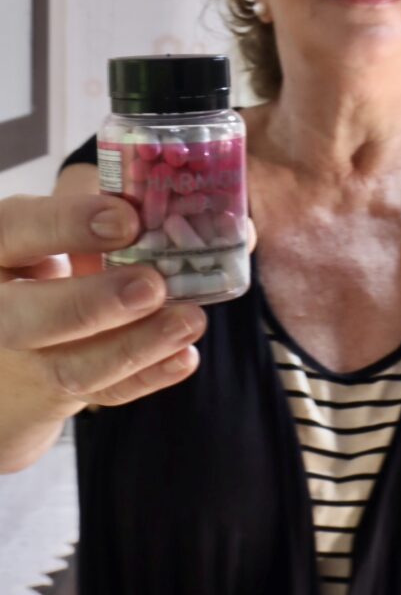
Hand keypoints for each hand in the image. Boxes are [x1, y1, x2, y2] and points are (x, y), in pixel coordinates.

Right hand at [0, 193, 211, 418]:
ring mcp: (21, 359)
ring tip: (189, 320)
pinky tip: (183, 356)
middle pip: (22, 316)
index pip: (14, 229)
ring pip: (68, 365)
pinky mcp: (53, 392)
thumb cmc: (49, 262)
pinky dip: (146, 375)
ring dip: (135, 345)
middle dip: (90, 304)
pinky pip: (101, 393)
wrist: (15, 341)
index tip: (127, 220)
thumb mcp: (61, 226)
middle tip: (151, 286)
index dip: (66, 223)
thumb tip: (181, 202)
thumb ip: (107, 209)